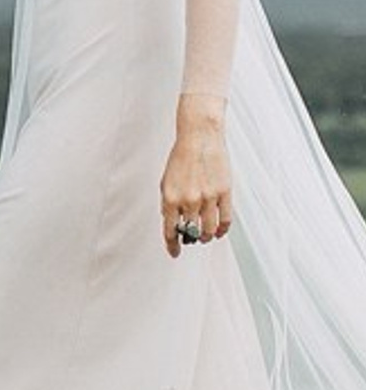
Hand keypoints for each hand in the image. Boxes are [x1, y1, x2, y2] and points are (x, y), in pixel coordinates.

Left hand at [160, 96, 231, 258]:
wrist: (199, 137)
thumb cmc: (181, 158)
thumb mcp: (165, 182)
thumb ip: (168, 204)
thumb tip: (173, 224)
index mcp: (170, 198)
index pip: (170, 231)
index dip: (172, 245)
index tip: (175, 252)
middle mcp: (189, 200)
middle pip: (191, 232)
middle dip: (191, 238)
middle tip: (192, 239)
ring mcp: (208, 197)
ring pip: (208, 229)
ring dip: (206, 236)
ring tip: (205, 235)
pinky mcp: (224, 193)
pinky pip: (225, 220)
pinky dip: (221, 229)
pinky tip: (218, 231)